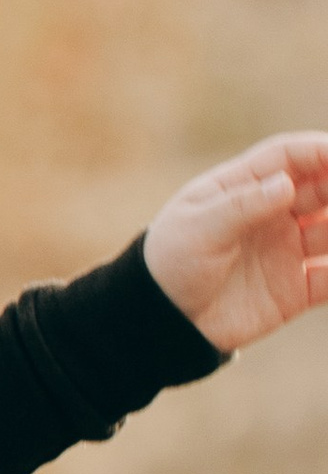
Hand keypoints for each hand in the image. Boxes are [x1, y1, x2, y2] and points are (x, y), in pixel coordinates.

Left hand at [144, 132, 327, 350]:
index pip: (288, 158)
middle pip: (321, 188)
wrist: (160, 323)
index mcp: (242, 189)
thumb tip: (285, 184)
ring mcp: (287, 251)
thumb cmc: (169, 264)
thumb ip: (242, 207)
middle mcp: (272, 215)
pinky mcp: (296, 290)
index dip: (318, 150)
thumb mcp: (197, 229)